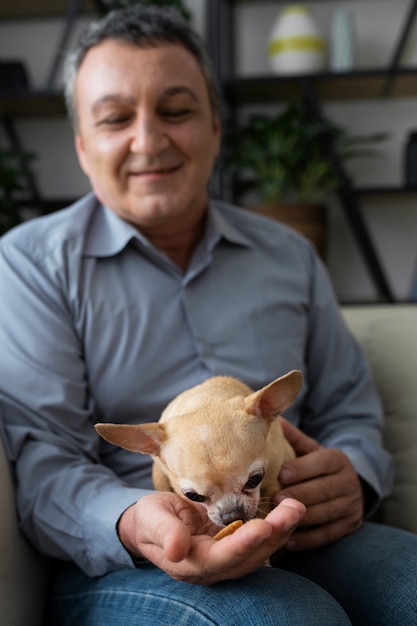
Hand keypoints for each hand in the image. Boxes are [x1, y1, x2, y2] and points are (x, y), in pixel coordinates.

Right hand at [117, 491, 304, 584]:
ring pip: (259, 550)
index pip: (222, 558)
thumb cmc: (149, 519)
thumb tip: (177, 550)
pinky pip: (259, 540)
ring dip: (281, 530)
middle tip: (294, 509)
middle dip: (274, 535)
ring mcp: (226, 556)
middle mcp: (214, 566)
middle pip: (249, 557)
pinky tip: (289, 510)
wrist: (151, 523)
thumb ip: (164, 533)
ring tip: (297, 506)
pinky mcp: (234, 543)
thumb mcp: (150, 520)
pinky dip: (276, 526)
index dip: (243, 545)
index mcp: (191, 564)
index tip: (263, 527)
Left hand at [274, 418, 363, 550]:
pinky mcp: (351, 525)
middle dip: (298, 495)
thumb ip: (293, 437)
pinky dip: (308, 539)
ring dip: (301, 518)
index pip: (322, 462)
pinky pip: (329, 534)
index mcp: (338, 459)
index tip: (281, 474)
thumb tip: (272, 418)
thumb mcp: (309, 449)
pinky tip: (288, 540)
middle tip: (274, 500)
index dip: (302, 468)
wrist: (348, 485)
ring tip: (278, 520)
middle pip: (323, 489)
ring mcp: (353, 505)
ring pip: (326, 513)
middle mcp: (349, 481)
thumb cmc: (317, 466)